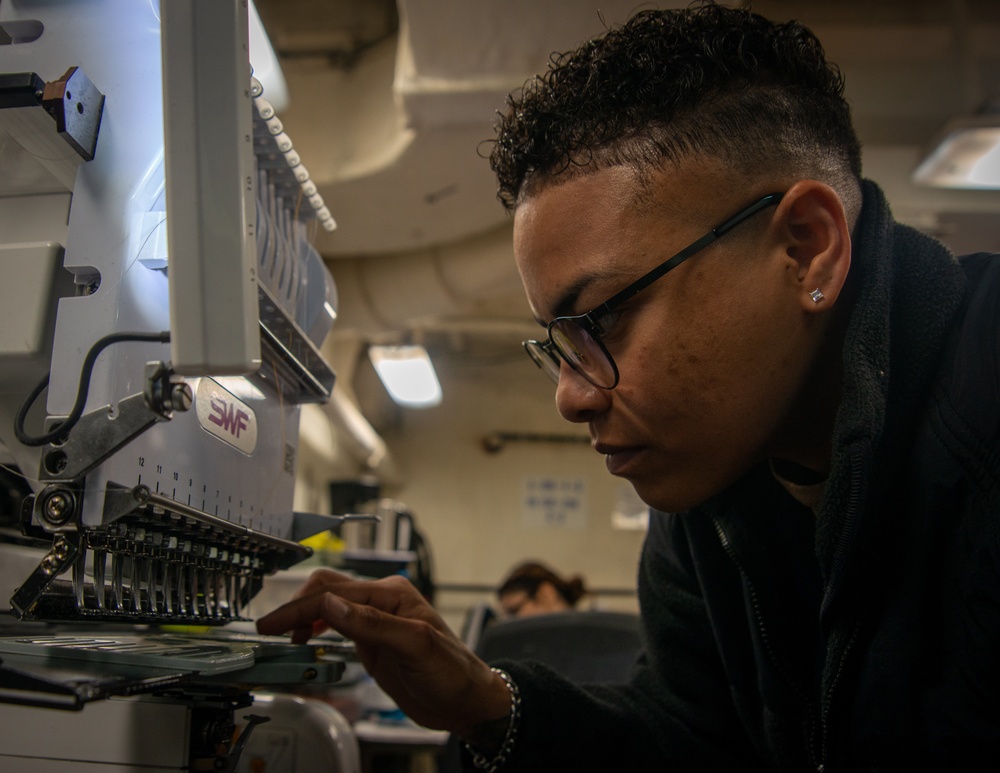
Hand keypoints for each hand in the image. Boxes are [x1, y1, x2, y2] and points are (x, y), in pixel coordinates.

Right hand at [255, 569, 510, 736]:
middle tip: (268, 628)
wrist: (466, 701)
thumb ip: (373, 625)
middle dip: (295, 606)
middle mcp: (382, 601)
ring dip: (303, 615)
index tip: (273, 624)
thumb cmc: (453, 672)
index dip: (300, 608)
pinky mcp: (372, 640)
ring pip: (329, 606)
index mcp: (392, 594)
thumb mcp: (415, 647)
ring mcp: (376, 620)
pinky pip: (336, 626)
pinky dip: (316, 628)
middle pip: (328, 590)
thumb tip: (332, 606)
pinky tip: (306, 639)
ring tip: (281, 634)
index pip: (335, 594)